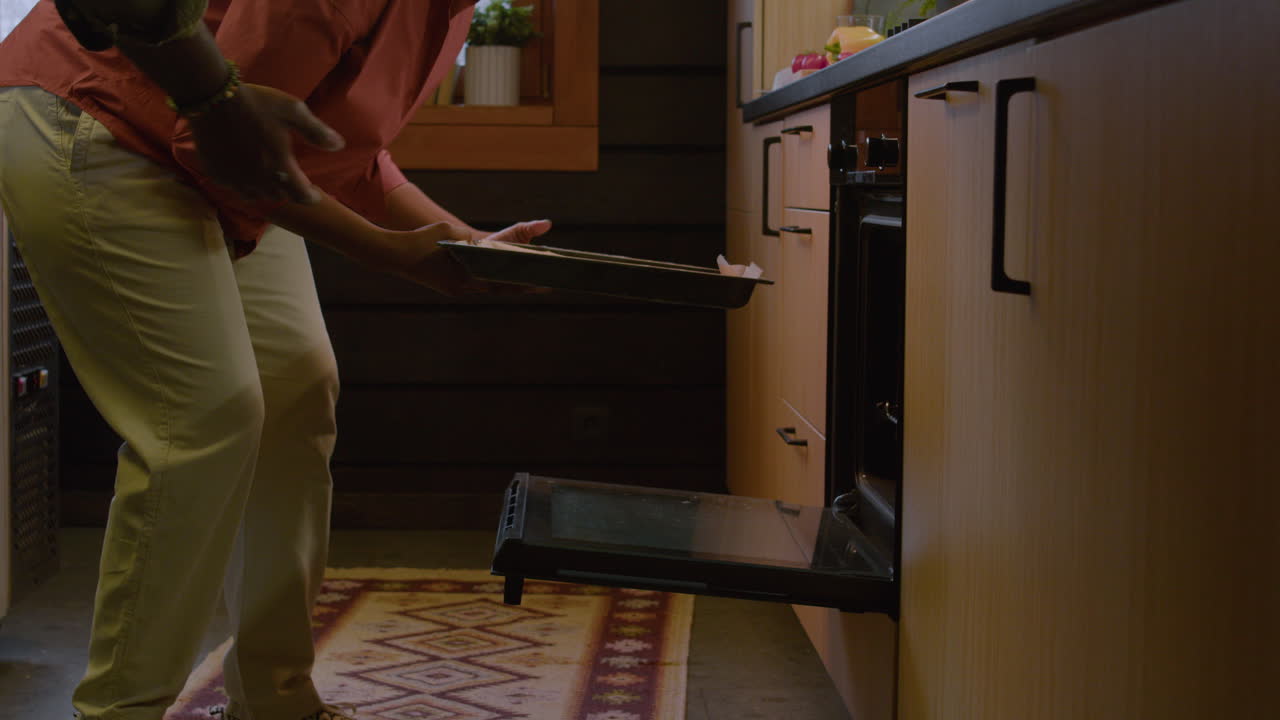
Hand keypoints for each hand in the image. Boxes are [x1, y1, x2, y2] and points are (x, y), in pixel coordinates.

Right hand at [189, 83, 344, 203]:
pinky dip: (241, 186)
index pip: (300, 194)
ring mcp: (234, 178)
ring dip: (265, 192)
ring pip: (254, 196)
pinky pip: (232, 188)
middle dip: (287, 192)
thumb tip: (339, 146)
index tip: (314, 196)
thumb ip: (316, 131)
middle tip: (291, 184)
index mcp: (279, 166)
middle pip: (278, 196)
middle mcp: (257, 178)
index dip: (309, 197)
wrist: (213, 97)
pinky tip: (243, 177)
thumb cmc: (257, 103)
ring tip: (269, 183)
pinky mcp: (216, 173)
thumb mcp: (293, 111)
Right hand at [392, 220, 553, 295]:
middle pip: (501, 288)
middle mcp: (464, 287)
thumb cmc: (422, 239)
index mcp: (466, 275)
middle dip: (523, 286)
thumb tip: (489, 244)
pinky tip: (506, 279)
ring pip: (491, 289)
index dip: (523, 280)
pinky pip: (479, 286)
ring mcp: (458, 291)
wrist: (394, 256)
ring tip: (532, 283)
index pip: (502, 278)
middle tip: (547, 286)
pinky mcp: (452, 290)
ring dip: (510, 286)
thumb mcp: (451, 231)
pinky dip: (493, 282)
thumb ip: (472, 238)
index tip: (543, 282)